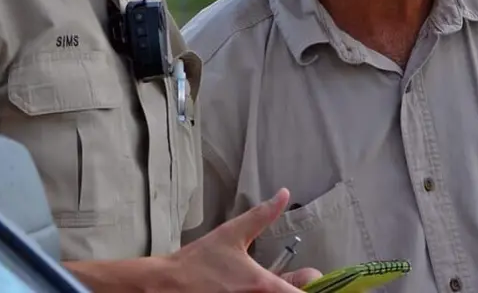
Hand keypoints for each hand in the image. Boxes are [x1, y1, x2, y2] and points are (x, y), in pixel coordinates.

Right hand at [163, 188, 320, 291]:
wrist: (166, 285)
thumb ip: (261, 216)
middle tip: (286, 282)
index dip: (310, 286)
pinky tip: (246, 291)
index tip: (306, 279)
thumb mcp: (232, 234)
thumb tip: (283, 194)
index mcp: (264, 285)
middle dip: (294, 291)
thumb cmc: (198, 262)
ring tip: (261, 286)